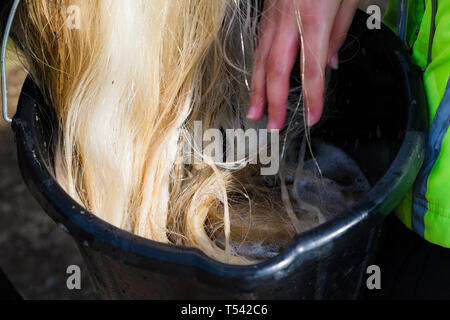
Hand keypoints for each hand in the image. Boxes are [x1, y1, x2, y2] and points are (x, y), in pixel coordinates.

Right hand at [247, 0, 358, 129]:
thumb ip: (339, 31)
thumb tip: (330, 62)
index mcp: (314, 19)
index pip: (312, 70)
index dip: (312, 97)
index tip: (311, 117)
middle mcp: (288, 21)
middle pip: (276, 70)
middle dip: (273, 102)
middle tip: (273, 125)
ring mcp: (273, 16)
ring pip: (260, 59)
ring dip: (257, 89)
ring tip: (255, 111)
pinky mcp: (265, 11)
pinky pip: (259, 45)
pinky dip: (257, 67)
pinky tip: (257, 81)